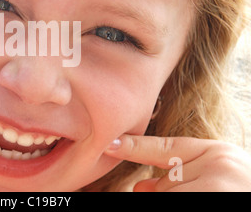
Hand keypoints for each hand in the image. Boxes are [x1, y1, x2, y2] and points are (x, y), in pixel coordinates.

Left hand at [104, 134, 250, 191]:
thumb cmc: (242, 184)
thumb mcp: (219, 172)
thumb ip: (181, 175)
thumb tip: (139, 187)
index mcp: (217, 154)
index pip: (166, 147)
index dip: (134, 147)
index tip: (108, 144)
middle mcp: (219, 170)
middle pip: (165, 186)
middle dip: (165, 194)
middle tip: (186, 189)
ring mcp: (220, 191)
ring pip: (169, 197)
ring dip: (172, 197)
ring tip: (204, 189)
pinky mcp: (218, 202)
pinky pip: (180, 200)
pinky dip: (178, 197)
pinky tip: (202, 189)